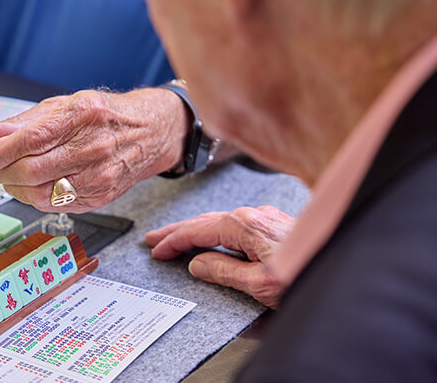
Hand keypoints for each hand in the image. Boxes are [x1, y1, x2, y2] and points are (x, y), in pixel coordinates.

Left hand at [0, 88, 188, 212]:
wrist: (149, 133)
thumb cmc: (102, 115)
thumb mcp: (65, 105)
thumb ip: (25, 122)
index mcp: (83, 115)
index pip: (31, 139)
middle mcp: (94, 147)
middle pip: (32, 170)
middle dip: (0, 171)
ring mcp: (100, 176)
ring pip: (41, 194)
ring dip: (13, 187)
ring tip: (6, 175)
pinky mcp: (101, 197)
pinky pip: (55, 205)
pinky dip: (33, 197)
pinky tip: (29, 185)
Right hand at [145, 205, 294, 308]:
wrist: (346, 266)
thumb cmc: (309, 274)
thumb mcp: (260, 284)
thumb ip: (224, 272)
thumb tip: (198, 264)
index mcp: (244, 225)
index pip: (197, 231)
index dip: (173, 241)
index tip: (156, 250)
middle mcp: (253, 216)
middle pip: (204, 221)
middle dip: (177, 230)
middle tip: (154, 239)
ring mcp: (265, 218)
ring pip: (219, 221)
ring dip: (195, 230)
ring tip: (176, 238)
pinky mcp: (274, 225)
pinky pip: (235, 225)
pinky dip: (214, 231)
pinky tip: (212, 238)